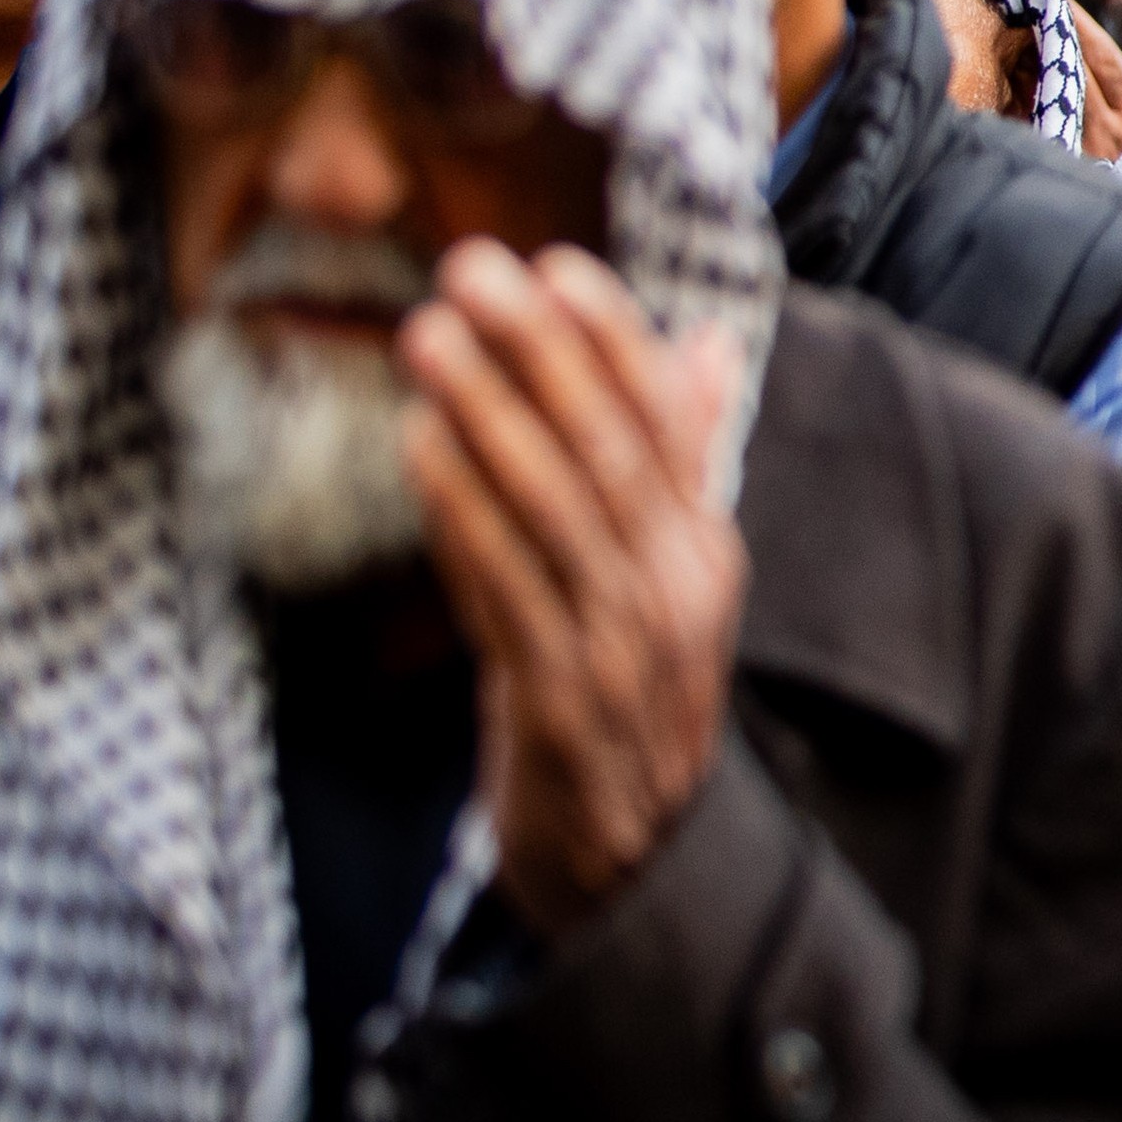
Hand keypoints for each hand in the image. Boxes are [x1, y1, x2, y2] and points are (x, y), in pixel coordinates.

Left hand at [397, 243, 747, 935]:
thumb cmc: (626, 691)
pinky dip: (463, 511)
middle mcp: (676, 590)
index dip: (612, 340)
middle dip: (539, 352)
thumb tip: (701, 338)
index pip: (667, 423)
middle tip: (469, 272)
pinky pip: (505, 589)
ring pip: (556, 511)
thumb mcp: (667, 571)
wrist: (628, 856)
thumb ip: (679, 457)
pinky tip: (417, 446)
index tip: (555, 265)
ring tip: (427, 336)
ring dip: (488, 413)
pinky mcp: (556, 699)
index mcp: (704, 550)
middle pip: (608, 451)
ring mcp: (621, 647)